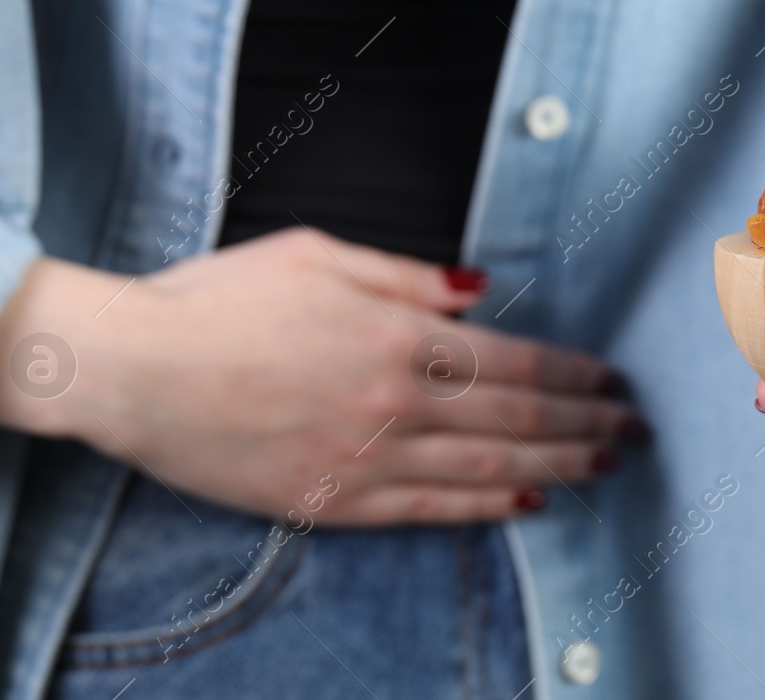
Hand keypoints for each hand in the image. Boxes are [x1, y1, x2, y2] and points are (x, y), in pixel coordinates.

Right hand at [0, 228, 645, 523]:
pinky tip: (530, 500)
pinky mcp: (331, 503)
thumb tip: (481, 291)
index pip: (513, 362)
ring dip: (559, 465)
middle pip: (517, 418)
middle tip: (634, 429)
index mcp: (396, 336)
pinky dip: (487, 507)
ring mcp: (365, 460)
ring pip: (488, 469)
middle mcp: (395, 403)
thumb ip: (408, 276)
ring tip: (606, 466)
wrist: (130, 369)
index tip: (612, 379)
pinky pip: (430, 510)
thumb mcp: (317, 254)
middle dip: (586, 422)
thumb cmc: (217, 298)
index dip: (573, 373)